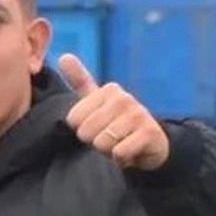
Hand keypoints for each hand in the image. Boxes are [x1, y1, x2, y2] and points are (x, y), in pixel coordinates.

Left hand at [60, 53, 169, 170]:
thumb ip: (80, 81)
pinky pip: (119, 152)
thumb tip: (64, 56)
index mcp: (109, 90)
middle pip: (86, 132)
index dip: (81, 130)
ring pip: (102, 143)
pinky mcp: (148, 133)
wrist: (152, 144)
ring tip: (118, 144)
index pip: (74, 119)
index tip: (95, 127)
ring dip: (107, 151)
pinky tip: (128, 153)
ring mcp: (138, 114)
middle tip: (108, 139)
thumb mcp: (97, 102)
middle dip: (94, 142)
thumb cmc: (117, 123)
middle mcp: (124, 98)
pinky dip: (120, 159)